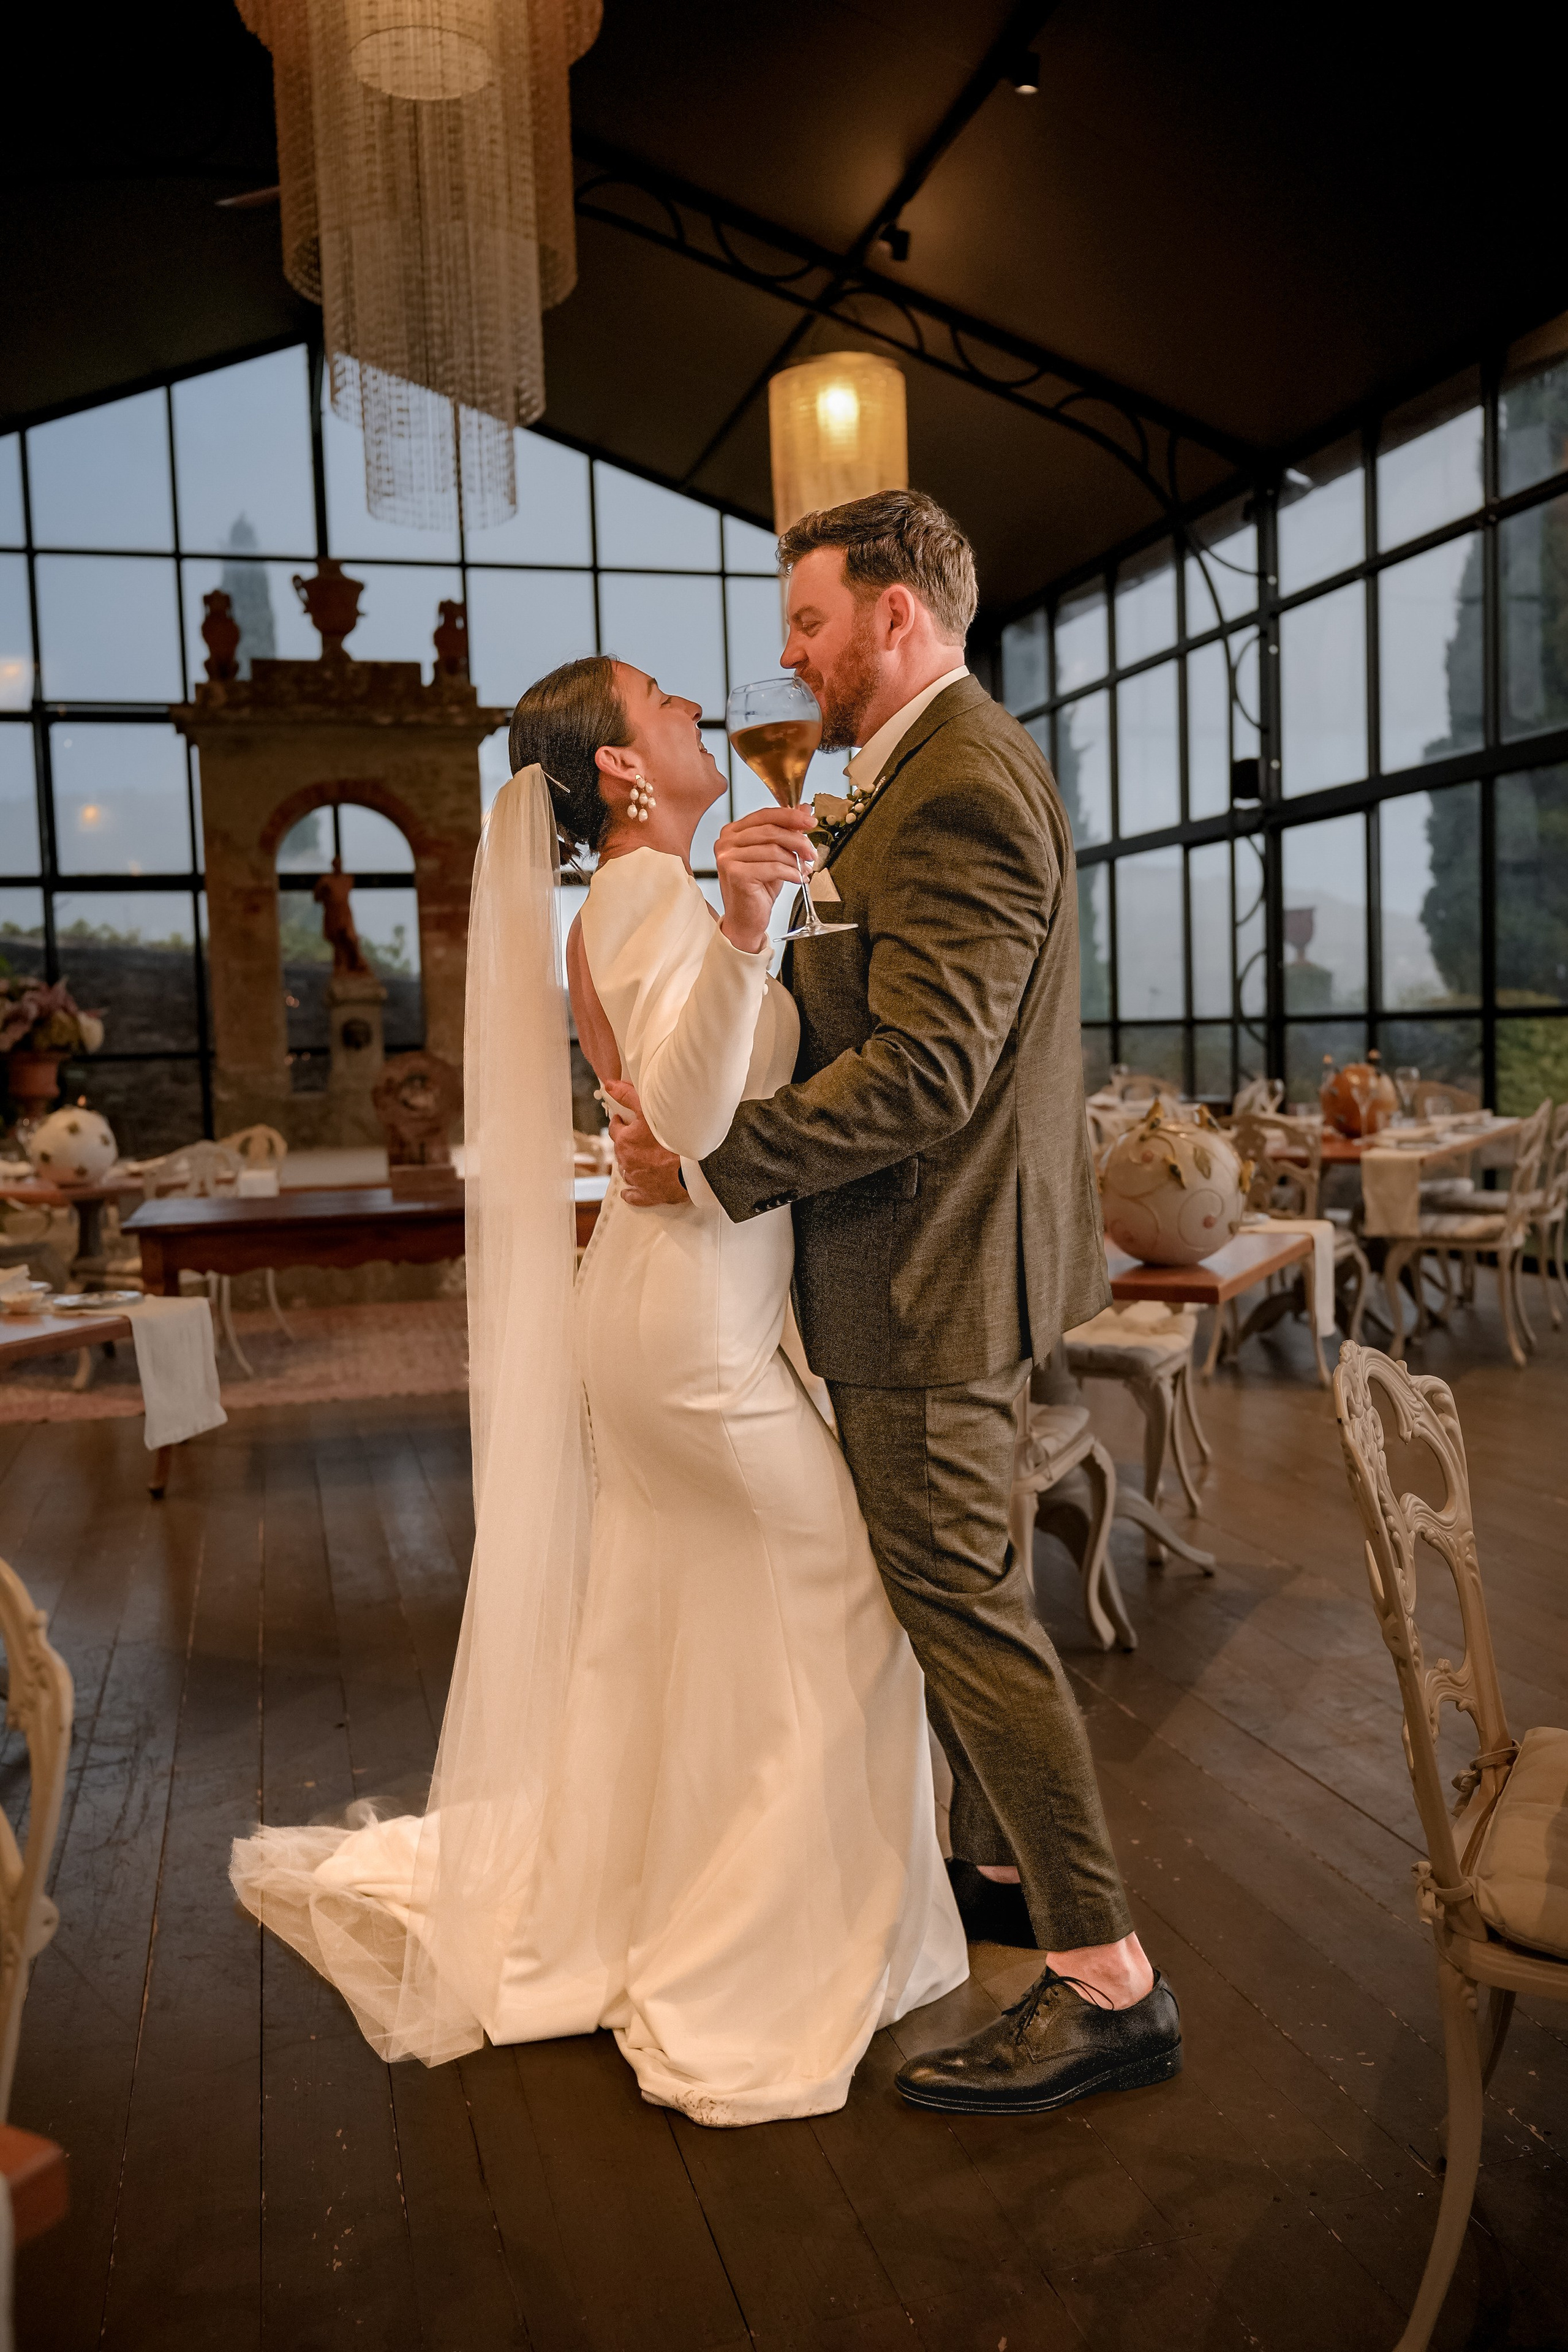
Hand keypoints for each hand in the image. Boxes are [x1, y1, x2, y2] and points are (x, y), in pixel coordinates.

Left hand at [601, 1079, 685, 1206]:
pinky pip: (633, 1194)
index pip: (615, 1129)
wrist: (691, 1168)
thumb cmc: (672, 1140)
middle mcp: (626, 1161)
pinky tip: (632, 1189)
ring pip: (627, 1169)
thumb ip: (628, 1096)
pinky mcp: (646, 1194)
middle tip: (642, 1137)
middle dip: (629, 1142)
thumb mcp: (649, 1112)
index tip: (626, 1120)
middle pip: (622, 1149)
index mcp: (625, 1141)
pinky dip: (632, 1191)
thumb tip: (609, 1085)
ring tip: (646, 1157)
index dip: (621, 1123)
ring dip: (632, 1163)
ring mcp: (636, 1179)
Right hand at [715, 805, 816, 953]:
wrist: (746, 920)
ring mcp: (728, 858)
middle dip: (797, 840)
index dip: (790, 816)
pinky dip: (790, 873)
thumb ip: (787, 832)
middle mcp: (726, 842)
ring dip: (795, 860)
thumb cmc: (758, 889)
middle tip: (811, 851)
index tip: (810, 821)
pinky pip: (772, 867)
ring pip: (773, 849)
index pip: (764, 815)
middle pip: (770, 831)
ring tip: (804, 869)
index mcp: (732, 832)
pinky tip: (797, 879)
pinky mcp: (736, 874)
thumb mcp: (775, 856)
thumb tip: (805, 810)